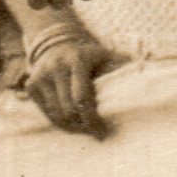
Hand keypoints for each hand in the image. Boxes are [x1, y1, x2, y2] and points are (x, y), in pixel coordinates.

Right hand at [18, 14, 115, 139]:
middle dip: (83, 125)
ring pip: (55, 114)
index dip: (91, 118)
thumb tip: (146, 78)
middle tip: (96, 133)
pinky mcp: (31, 85)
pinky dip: (59, 121)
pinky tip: (71, 122)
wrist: (57, 44)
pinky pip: (46, 112)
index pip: (81, 97)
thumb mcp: (106, 56)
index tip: (102, 130)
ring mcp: (40, 76)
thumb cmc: (88, 55)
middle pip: (68, 109)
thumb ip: (122, 67)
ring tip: (85, 129)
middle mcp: (55, 67)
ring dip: (71, 126)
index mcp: (76, 60)